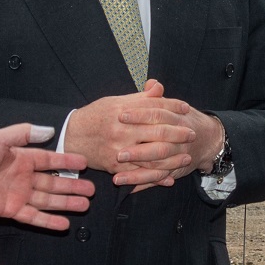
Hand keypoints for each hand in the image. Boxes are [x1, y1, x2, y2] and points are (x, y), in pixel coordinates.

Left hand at [0, 122, 93, 228]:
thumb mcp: (0, 139)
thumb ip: (23, 133)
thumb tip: (49, 130)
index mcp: (23, 158)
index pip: (51, 160)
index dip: (67, 161)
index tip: (84, 163)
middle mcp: (25, 177)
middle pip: (54, 182)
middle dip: (73, 187)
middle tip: (92, 190)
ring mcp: (19, 194)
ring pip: (48, 200)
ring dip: (66, 203)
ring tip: (85, 205)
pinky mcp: (11, 210)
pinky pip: (34, 216)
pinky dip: (48, 221)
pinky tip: (64, 223)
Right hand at [64, 79, 206, 190]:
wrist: (71, 137)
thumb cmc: (94, 117)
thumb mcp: (114, 101)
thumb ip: (139, 98)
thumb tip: (158, 87)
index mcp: (122, 111)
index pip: (153, 107)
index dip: (171, 106)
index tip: (185, 108)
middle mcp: (122, 130)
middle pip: (157, 132)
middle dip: (177, 133)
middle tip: (192, 133)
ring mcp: (119, 150)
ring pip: (151, 156)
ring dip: (172, 158)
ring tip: (186, 157)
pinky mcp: (116, 167)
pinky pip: (139, 174)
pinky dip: (155, 177)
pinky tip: (169, 177)